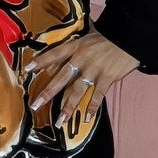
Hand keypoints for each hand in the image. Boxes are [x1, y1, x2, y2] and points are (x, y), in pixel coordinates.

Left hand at [24, 26, 138, 126]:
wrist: (130, 36)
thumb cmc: (109, 37)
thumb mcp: (88, 37)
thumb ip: (74, 48)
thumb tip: (59, 58)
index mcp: (75, 46)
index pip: (54, 54)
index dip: (41, 61)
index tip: (27, 69)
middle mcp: (81, 59)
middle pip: (61, 78)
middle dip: (48, 93)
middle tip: (35, 105)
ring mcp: (94, 70)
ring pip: (77, 91)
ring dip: (67, 107)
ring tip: (59, 121)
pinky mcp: (107, 78)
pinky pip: (97, 96)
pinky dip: (92, 108)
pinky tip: (85, 118)